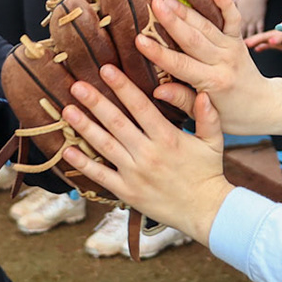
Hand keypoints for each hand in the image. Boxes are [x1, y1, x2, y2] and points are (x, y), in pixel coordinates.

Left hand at [60, 68, 235, 243]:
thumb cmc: (208, 173)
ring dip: (84, 127)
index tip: (107, 69)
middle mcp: (148, 154)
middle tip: (77, 85)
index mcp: (167, 138)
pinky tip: (68, 151)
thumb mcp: (213, 142)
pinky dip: (83, 164)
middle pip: (117, 123)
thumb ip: (207, 116)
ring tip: (68, 110)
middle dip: (95, 102)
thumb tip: (204, 92)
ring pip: (104, 146)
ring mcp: (135, 174)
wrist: (205, 211)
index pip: (140, 107)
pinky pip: (101, 176)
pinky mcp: (127, 192)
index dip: (123, 87)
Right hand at [132, 0, 281, 134]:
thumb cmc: (233, 115)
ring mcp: (232, 48)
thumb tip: (157, 91)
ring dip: (186, 10)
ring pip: (206, 26)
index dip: (159, 53)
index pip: (181, 65)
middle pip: (193, 39)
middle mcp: (223, 62)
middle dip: (172, 21)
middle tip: (153, 3)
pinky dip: (226, 3)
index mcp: (213, 83)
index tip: (139, 40)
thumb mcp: (205, 116)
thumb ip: (182, 100)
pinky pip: (233, 19)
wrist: (265, 107)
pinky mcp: (239, 40)